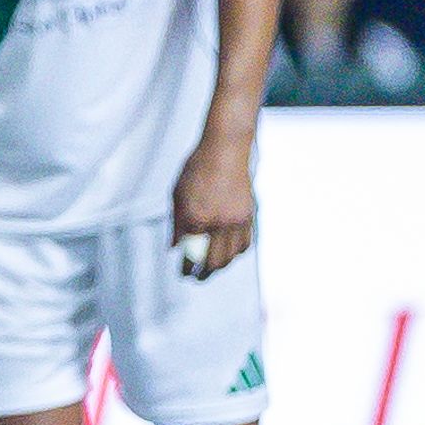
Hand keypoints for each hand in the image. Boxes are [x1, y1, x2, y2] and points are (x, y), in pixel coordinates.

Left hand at [170, 127, 256, 278]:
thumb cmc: (199, 167)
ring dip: (222, 265)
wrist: (225, 149)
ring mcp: (235, 219)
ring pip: (232, 256)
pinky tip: (229, 251)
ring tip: (213, 266)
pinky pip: (245, 243)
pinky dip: (236, 251)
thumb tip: (175, 247)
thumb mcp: (177, 194)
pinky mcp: (249, 215)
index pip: (189, 254)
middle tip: (198, 276)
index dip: (186, 268)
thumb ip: (176, 224)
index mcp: (195, 217)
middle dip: (205, 273)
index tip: (184, 272)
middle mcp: (217, 222)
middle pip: (214, 262)